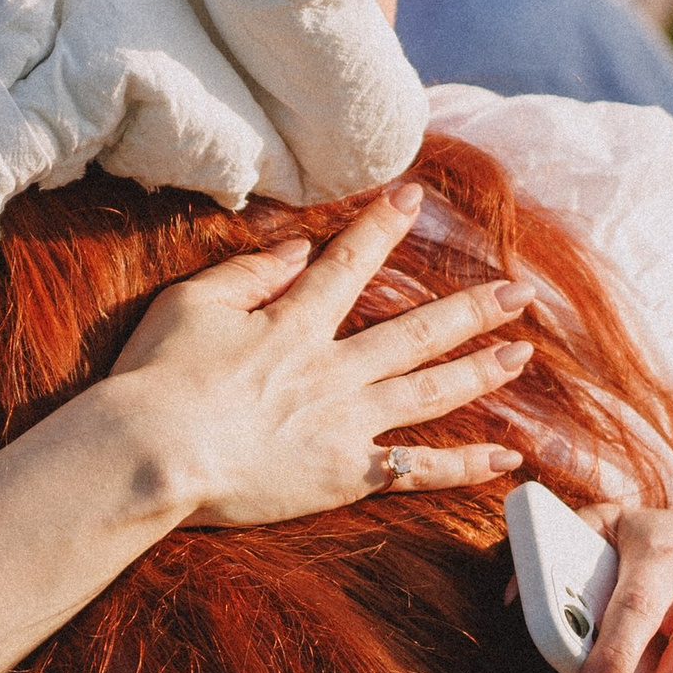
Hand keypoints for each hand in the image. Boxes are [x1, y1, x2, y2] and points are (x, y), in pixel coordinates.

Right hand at [109, 183, 532, 530]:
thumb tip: (298, 250)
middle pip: (417, 331)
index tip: (416, 197)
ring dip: (480, 371)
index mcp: (294, 323)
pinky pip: (416, 471)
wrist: (151, 454)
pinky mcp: (344, 475)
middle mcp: (333, 368)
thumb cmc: (156, 378)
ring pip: (429, 392)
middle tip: (519, 292)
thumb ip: (248, 273)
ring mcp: (344, 423)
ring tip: (521, 354)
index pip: (350, 263)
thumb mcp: (190, 304)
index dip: (384, 226)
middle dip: (471, 308)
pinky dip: (463, 467)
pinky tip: (506, 460)